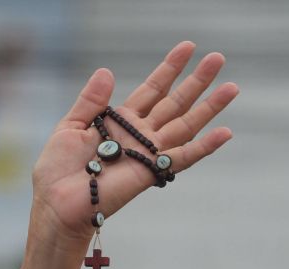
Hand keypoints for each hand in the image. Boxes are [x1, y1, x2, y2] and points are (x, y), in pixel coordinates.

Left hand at [30, 41, 238, 249]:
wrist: (56, 201)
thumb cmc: (57, 170)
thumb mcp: (69, 126)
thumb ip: (91, 101)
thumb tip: (106, 71)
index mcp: (119, 122)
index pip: (151, 90)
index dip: (169, 69)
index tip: (187, 47)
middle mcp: (138, 135)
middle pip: (174, 103)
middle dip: (196, 81)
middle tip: (217, 58)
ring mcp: (146, 153)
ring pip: (185, 126)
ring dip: (209, 107)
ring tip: (232, 86)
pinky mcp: (149, 172)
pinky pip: (181, 158)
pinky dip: (204, 147)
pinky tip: (226, 132)